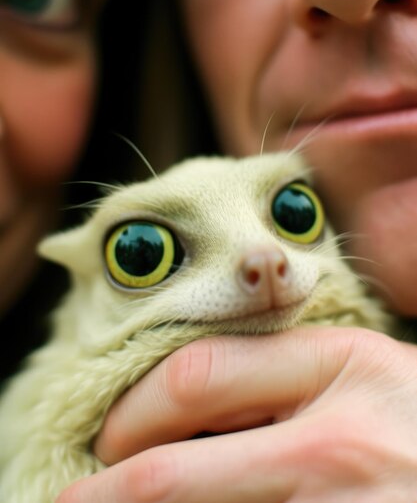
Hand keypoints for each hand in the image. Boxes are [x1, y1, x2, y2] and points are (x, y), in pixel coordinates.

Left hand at [56, 327, 416, 501]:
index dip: (132, 411)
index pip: (196, 375)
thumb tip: (170, 407)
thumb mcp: (355, 371)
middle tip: (80, 497)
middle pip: (172, 474)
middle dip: (107, 491)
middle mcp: (337, 442)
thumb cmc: (411, 418)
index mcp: (338, 364)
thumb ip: (275, 376)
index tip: (110, 436)